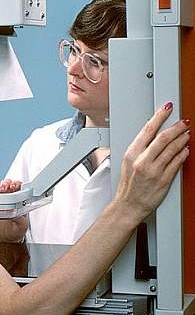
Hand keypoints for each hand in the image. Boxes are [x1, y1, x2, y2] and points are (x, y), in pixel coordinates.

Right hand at [0, 178, 27, 241]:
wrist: (7, 238)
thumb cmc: (17, 230)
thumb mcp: (22, 224)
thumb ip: (20, 217)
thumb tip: (16, 211)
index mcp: (18, 201)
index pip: (18, 188)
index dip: (16, 184)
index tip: (14, 186)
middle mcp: (9, 198)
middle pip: (7, 185)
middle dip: (6, 183)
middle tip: (5, 188)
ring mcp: (0, 200)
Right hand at [114, 102, 189, 220]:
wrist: (128, 206)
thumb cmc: (128, 186)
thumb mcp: (127, 163)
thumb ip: (140, 149)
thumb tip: (153, 135)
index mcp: (131, 153)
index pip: (148, 130)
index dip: (159, 117)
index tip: (167, 109)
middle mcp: (142, 161)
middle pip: (163, 137)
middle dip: (176, 127)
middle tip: (184, 122)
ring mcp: (153, 170)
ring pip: (172, 149)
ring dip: (182, 139)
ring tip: (187, 134)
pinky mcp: (163, 180)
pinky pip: (177, 163)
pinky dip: (183, 153)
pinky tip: (186, 149)